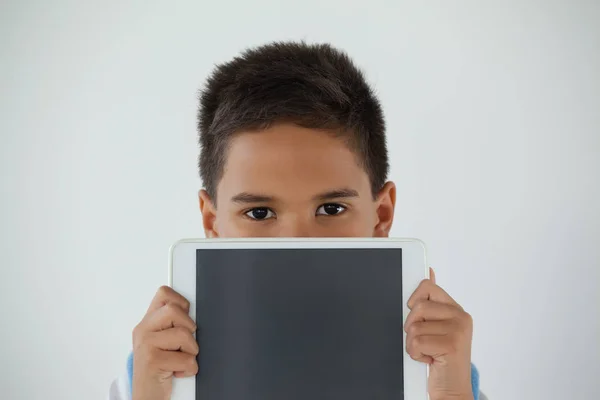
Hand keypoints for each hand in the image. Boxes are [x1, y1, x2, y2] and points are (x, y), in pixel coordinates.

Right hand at [132, 286, 198, 399]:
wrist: (147, 397)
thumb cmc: (159, 369)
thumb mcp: (163, 342)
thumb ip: (172, 324)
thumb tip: (193, 312)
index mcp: (148, 322)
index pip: (164, 293)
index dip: (180, 302)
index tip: (184, 319)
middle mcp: (143, 330)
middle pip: (174, 310)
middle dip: (188, 328)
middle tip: (184, 344)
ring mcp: (146, 345)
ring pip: (184, 334)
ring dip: (190, 351)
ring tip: (180, 360)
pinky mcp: (152, 361)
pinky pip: (186, 358)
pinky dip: (188, 368)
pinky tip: (177, 372)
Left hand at [404, 269, 473, 399]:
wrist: (453, 389)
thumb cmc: (441, 359)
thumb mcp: (436, 327)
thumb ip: (432, 302)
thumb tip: (429, 273)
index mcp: (456, 310)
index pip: (428, 287)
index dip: (414, 300)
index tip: (414, 312)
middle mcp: (460, 317)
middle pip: (418, 306)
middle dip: (411, 327)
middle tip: (422, 341)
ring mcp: (458, 330)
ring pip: (415, 326)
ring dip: (413, 344)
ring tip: (427, 352)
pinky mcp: (451, 344)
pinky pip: (416, 342)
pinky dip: (416, 354)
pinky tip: (429, 359)